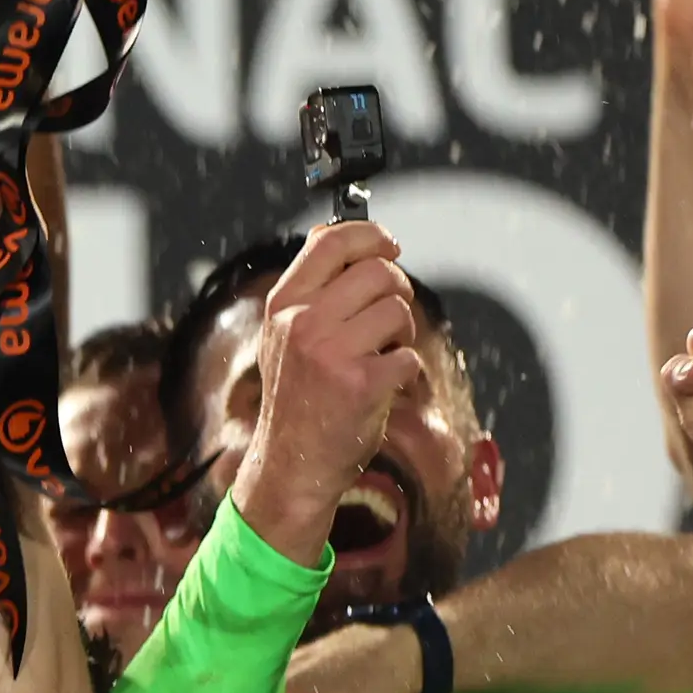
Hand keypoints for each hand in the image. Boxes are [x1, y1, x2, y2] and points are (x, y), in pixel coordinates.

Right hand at [230, 221, 423, 564]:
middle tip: (388, 318)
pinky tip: (383, 385)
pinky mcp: (362, 384)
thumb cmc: (296, 397)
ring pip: (399, 311)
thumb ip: (308, 286)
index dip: (371, 235)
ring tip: (380, 355)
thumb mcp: (283, 334)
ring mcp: (331, 354)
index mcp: (283, 305)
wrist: (293, 462)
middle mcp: (302, 324)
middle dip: (397, 291)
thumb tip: (330, 231)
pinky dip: (406, 371)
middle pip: (379, 272)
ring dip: (402, 333)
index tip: (389, 246)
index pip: (332, 241)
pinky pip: (409, 356)